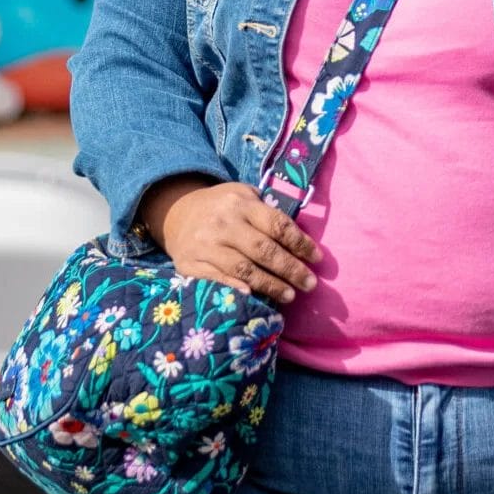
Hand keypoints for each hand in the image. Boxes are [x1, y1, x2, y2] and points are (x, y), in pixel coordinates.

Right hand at [148, 178, 320, 305]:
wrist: (176, 213)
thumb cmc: (221, 207)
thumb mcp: (243, 196)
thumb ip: (267, 212)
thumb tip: (299, 237)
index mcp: (240, 204)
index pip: (277, 225)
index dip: (300, 243)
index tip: (317, 258)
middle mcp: (223, 223)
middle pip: (263, 250)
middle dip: (290, 269)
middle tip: (310, 284)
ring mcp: (205, 245)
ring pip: (244, 269)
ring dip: (270, 285)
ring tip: (290, 295)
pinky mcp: (191, 265)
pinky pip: (218, 280)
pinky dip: (238, 289)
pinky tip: (254, 298)